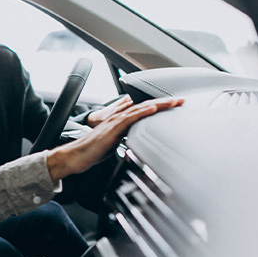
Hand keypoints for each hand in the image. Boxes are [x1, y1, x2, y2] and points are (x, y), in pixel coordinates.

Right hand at [47, 97, 183, 180]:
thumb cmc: (93, 151)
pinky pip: (130, 117)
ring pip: (140, 108)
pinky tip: (153, 109)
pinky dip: (143, 111)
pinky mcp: (112, 128)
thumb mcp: (115, 143)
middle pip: (145, 105)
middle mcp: (118, 117)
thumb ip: (127, 137)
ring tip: (173, 101)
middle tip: (181, 100)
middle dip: (164, 101)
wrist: (76, 156)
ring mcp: (115, 121)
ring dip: (158, 103)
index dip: (159, 105)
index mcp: (120, 121)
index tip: (174, 105)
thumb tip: (138, 140)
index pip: (142, 109)